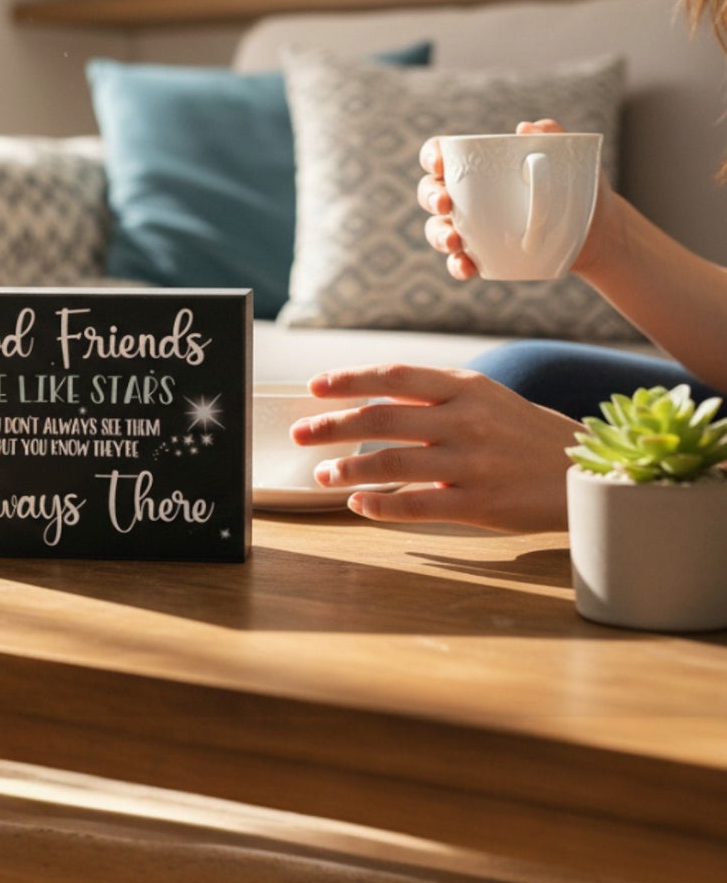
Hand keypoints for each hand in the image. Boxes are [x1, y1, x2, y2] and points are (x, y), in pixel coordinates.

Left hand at [289, 364, 580, 531]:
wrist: (581, 472)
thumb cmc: (522, 432)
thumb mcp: (484, 397)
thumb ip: (432, 395)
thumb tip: (369, 399)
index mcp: (465, 387)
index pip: (393, 377)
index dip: (348, 381)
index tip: (315, 387)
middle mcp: (465, 420)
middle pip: (381, 419)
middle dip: (332, 426)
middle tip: (300, 433)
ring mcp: (472, 463)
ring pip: (391, 463)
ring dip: (347, 469)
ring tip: (321, 474)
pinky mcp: (478, 503)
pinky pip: (416, 505)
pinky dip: (379, 505)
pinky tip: (357, 505)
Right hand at [418, 118, 571, 281]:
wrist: (597, 232)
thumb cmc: (576, 186)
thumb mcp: (570, 158)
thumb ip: (551, 137)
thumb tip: (527, 128)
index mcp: (477, 166)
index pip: (441, 154)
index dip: (431, 155)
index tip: (440, 163)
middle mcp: (465, 196)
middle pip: (430, 192)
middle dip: (430, 196)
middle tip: (445, 202)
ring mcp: (470, 228)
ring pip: (437, 229)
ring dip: (437, 234)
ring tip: (453, 240)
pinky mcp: (481, 256)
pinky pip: (459, 262)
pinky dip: (457, 265)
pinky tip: (467, 267)